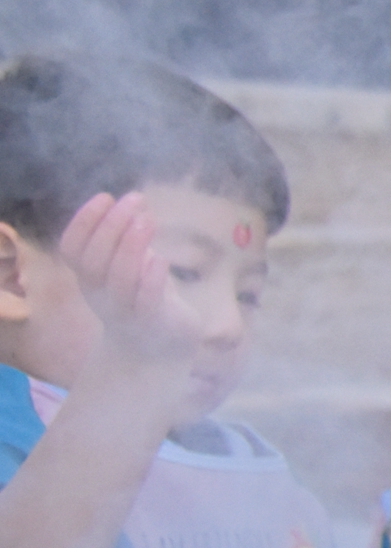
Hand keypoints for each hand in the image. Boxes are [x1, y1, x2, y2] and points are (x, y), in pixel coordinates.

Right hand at [59, 194, 201, 384]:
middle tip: (134, 200)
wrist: (157, 351)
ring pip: (118, 279)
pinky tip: (160, 258)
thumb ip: (125, 244)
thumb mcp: (126, 268)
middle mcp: (100, 295)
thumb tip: (132, 209)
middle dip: (111, 225)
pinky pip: (146, 301)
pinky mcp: (153, 322)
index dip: (84, 222)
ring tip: (147, 219)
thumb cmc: (141, 299)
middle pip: (93, 260)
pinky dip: (151, 279)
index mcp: (89, 279)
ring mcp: (124, 310)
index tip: (105, 196)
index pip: (73, 248)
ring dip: (130, 246)